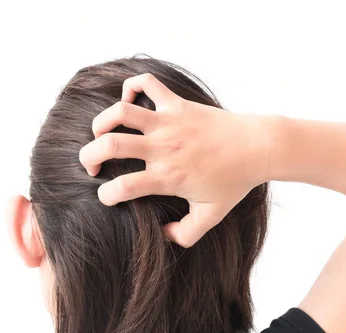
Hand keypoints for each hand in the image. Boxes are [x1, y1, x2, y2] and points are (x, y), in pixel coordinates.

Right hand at [79, 74, 269, 246]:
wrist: (257, 147)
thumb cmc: (234, 182)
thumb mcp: (211, 216)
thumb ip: (184, 235)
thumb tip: (161, 234)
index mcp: (168, 177)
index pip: (121, 188)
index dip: (106, 196)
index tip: (109, 196)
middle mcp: (163, 147)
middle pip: (109, 145)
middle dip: (89, 156)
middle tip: (92, 165)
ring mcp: (169, 122)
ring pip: (120, 112)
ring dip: (101, 122)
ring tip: (102, 133)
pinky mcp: (177, 104)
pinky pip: (146, 84)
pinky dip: (131, 87)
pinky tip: (131, 102)